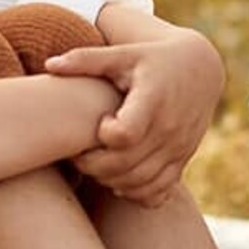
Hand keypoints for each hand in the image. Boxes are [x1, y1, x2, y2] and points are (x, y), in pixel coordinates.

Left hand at [44, 22, 224, 205]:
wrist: (199, 70)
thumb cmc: (151, 60)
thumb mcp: (122, 54)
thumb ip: (86, 60)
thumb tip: (49, 65)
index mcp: (153, 100)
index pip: (125, 135)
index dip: (104, 135)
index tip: (100, 122)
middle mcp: (170, 128)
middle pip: (125, 165)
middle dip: (94, 165)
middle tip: (81, 152)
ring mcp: (178, 148)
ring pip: (139, 183)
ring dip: (110, 180)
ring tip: (97, 163)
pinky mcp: (182, 161)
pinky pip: (157, 193)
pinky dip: (135, 194)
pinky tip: (120, 177)